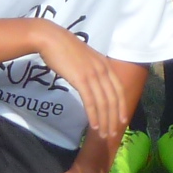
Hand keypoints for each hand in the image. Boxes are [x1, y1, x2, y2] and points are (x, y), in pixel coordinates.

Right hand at [36, 25, 126, 144]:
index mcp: (105, 64)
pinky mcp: (81, 80)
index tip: (122, 120)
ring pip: (104, 103)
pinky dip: (94, 115)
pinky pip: (91, 102)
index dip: (122, 106)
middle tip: (113, 133)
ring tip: (104, 134)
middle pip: (113, 99)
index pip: (119, 89)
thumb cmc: (64, 47)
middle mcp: (103, 70)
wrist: (50, 38)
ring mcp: (93, 75)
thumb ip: (92, 69)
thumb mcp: (85, 57)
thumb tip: (93, 82)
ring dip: (105, 120)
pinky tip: (94, 125)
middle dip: (114, 118)